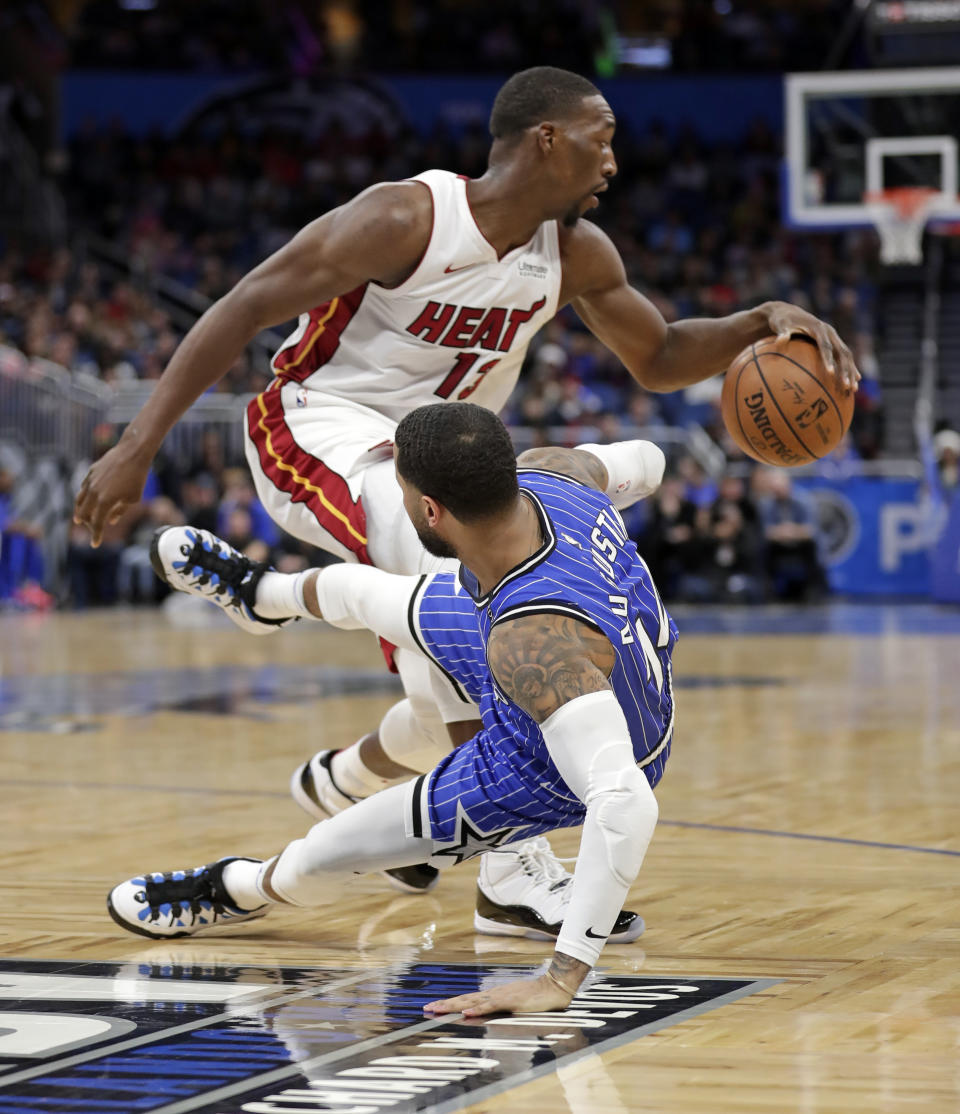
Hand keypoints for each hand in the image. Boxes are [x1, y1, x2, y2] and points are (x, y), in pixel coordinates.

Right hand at [73, 442, 150, 546]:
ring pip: (79, 500)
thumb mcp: (133, 498)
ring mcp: (90, 481)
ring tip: (79, 519)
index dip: (96, 535)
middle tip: (92, 530)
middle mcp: (94, 493)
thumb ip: (120, 511)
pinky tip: (85, 500)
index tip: (95, 544)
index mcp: (105, 501)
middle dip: (87, 525)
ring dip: (79, 512)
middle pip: (83, 514)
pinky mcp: (90, 473)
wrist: (132, 453)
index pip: (97, 523)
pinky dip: (83, 497)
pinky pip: (83, 488)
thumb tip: (111, 521)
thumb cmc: (137, 477)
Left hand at [423, 972, 573, 1017]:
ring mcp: (501, 996)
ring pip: (473, 1001)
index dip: (449, 1003)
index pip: (466, 999)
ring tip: (438, 1009)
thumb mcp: (513, 1006)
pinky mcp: (511, 1001)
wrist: (553, 988)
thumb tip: (485, 1016)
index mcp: (492, 996)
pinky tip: (467, 1012)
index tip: (433, 1007)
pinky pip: (491, 1006)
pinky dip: (478, 1009)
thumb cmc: (535, 998)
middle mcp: (493, 994)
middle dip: (445, 1004)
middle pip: (464, 999)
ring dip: (454, 1005)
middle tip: (426, 1008)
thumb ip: (500, 1010)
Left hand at [764, 302, 859, 392]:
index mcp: (819, 328)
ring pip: (846, 357)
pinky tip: (850, 386)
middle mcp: (830, 333)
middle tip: (846, 386)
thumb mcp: (780, 324)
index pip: (826, 346)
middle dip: (846, 369)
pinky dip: (847, 371)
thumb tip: (780, 339)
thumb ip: (782, 332)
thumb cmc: (782, 320)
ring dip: (851, 372)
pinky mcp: (833, 344)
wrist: (789, 313)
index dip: (828, 359)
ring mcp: (833, 338)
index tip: (830, 373)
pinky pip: (842, 359)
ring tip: (853, 390)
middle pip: (842, 353)